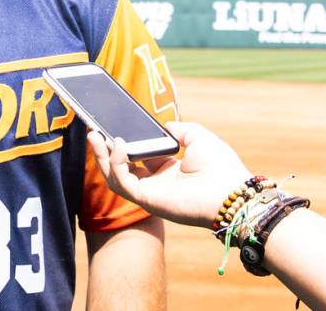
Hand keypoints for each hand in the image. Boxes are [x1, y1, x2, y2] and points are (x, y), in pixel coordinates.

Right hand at [87, 121, 250, 227]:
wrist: (233, 192)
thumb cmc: (221, 166)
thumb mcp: (197, 137)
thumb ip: (177, 129)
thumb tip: (163, 126)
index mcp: (167, 171)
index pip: (136, 158)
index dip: (122, 143)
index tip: (110, 127)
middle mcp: (155, 183)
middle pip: (120, 167)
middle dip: (104, 149)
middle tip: (92, 129)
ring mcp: (149, 193)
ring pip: (115, 176)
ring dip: (102, 156)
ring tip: (94, 135)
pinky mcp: (146, 199)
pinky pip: (122, 181)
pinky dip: (115, 163)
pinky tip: (118, 145)